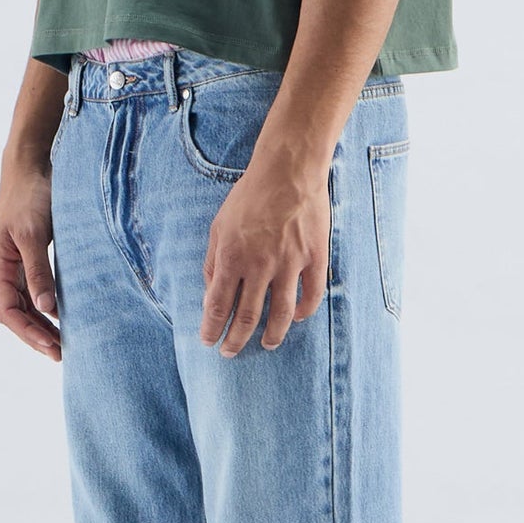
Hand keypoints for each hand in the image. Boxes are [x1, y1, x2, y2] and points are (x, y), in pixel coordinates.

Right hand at [0, 160, 61, 361]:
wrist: (32, 163)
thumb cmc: (31, 194)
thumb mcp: (34, 233)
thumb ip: (38, 271)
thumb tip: (45, 309)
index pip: (7, 310)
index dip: (27, 332)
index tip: (52, 347)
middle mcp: (1, 267)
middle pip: (14, 312)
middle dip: (35, 334)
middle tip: (62, 354)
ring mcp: (14, 262)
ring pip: (24, 303)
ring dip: (41, 324)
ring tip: (63, 342)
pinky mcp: (29, 254)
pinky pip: (34, 289)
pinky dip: (46, 306)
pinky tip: (63, 314)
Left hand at [200, 153, 330, 355]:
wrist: (288, 170)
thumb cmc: (249, 196)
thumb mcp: (219, 226)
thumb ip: (213, 262)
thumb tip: (210, 295)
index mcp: (232, 257)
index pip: (217, 305)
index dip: (212, 328)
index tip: (208, 341)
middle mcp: (260, 265)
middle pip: (247, 317)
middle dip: (236, 340)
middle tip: (230, 352)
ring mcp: (290, 263)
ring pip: (281, 314)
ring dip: (272, 335)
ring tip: (266, 344)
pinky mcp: (314, 257)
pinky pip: (312, 294)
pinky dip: (305, 311)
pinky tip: (298, 319)